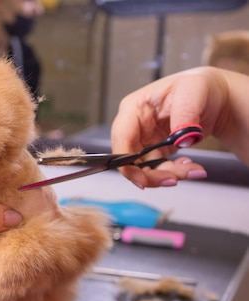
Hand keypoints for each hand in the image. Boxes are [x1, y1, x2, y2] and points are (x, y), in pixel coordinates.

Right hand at [111, 67, 232, 187]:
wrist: (214, 96)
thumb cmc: (197, 86)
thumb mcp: (193, 92)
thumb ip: (184, 114)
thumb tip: (181, 139)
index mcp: (134, 109)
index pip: (122, 139)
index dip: (126, 162)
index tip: (141, 180)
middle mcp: (135, 126)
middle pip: (130, 159)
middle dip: (152, 174)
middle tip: (174, 179)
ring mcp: (144, 139)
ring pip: (145, 168)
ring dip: (168, 174)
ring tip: (192, 170)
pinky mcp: (155, 150)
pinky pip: (159, 168)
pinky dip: (175, 172)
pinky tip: (189, 165)